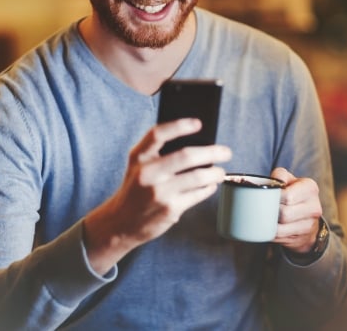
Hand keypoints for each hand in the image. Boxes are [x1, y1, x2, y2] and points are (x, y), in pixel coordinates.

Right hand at [84, 118, 230, 273]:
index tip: (198, 124)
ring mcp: (159, 192)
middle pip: (186, 156)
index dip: (180, 126)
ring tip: (220, 172)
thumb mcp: (138, 166)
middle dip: (212, 152)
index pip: (158, 134)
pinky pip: (198, 194)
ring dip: (215, 173)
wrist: (121, 223)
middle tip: (225, 152)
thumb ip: (157, 152)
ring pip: (198, 177)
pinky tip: (209, 185)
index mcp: (139, 157)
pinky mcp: (170, 209)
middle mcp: (147, 173)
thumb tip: (197, 142)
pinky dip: (208, 188)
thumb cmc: (136, 189)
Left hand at [271, 167, 321, 254]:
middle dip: (270, 212)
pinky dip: (271, 233)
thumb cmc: (292, 192)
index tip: (267, 197)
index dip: (273, 198)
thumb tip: (269, 183)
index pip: (287, 196)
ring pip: (281, 229)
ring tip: (264, 218)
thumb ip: (279, 175)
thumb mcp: (288, 179)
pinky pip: (280, 238)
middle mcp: (314, 207)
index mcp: (310, 188)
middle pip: (284, 214)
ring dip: (269, 225)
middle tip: (263, 208)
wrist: (307, 214)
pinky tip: (268, 227)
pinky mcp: (304, 238)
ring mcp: (310, 225)